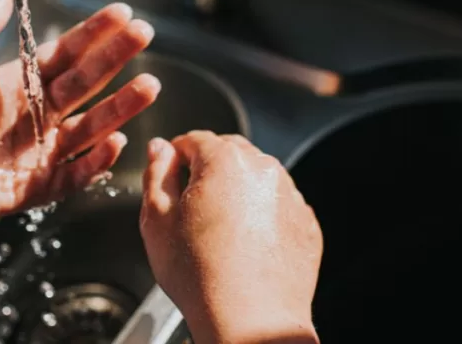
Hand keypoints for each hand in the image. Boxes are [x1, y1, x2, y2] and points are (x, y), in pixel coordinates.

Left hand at [0, 0, 159, 234]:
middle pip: (85, 87)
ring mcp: (33, 154)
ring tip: (148, 86)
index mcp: (14, 86)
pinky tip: (116, 141)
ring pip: (88, 130)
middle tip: (143, 35)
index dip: (92, 35)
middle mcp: (31, 119)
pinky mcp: (27, 190)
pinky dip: (94, 163)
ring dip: (119, 110)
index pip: (64, 56)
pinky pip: (70, 177)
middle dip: (116, 61)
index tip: (120, 14)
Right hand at [140, 131, 321, 343]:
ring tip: (218, 231)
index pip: (193, 139)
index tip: (169, 176)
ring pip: (255, 178)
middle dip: (207, 169)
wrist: (250, 322)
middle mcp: (263, 170)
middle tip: (190, 206)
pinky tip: (243, 244)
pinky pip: (277, 206)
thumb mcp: (156, 219)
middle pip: (228, 152)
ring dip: (236, 191)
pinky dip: (260, 215)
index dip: (174, 157)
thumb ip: (156, 173)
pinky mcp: (305, 223)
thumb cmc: (202, 276)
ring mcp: (290, 196)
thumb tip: (159, 149)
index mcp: (224, 161)